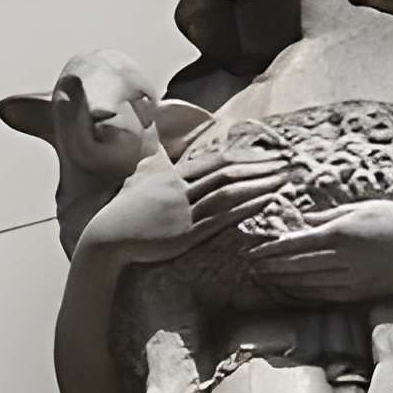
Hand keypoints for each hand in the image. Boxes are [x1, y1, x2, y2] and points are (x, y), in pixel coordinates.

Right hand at [80, 149, 287, 265]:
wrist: (106, 238)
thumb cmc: (122, 215)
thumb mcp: (139, 183)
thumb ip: (155, 169)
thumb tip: (159, 155)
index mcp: (172, 176)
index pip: (213, 162)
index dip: (242, 157)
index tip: (265, 155)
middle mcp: (181, 189)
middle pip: (227, 172)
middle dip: (259, 166)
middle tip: (286, 162)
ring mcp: (184, 211)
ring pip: (228, 192)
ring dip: (258, 184)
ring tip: (284, 179)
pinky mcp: (186, 233)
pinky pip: (221, 217)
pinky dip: (244, 206)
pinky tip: (264, 200)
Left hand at [246, 200, 392, 300]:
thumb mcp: (363, 208)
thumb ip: (329, 215)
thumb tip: (302, 220)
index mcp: (341, 232)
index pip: (294, 243)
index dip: (270, 249)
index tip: (252, 249)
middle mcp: (343, 259)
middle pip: (295, 266)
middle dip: (270, 266)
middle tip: (249, 265)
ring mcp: (351, 280)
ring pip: (306, 283)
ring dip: (282, 281)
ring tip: (263, 278)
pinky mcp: (359, 293)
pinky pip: (323, 296)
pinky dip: (303, 293)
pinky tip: (290, 290)